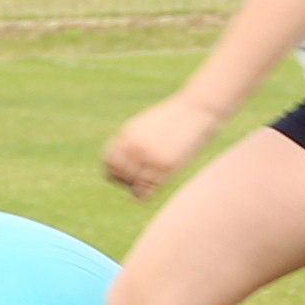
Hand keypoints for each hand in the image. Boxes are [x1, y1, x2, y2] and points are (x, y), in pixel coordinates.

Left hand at [99, 92, 214, 199]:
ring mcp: (150, 155)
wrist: (196, 109)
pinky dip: (145, 195)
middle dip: (125, 181)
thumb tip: (126, 160)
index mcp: (128, 134)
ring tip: (144, 188)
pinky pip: (148, 189)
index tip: (124, 174)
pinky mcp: (166, 164)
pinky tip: (150, 192)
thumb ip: (133, 140)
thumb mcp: (146, 124)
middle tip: (136, 183)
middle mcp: (135, 145)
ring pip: (132, 184)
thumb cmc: (174, 117)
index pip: (109, 162)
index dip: (114, 171)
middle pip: (119, 174)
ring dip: (136, 189)